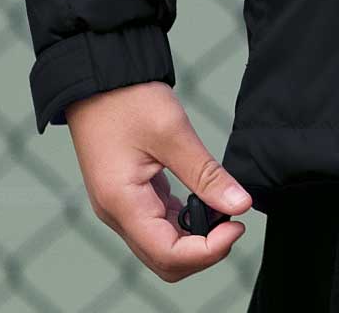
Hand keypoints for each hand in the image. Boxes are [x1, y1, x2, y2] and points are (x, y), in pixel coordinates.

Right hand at [65, 80, 252, 280]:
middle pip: (164, 259)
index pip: (167, 254)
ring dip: (194, 238)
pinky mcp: (128, 195)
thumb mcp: (172, 132)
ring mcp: (121, 206)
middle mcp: (117, 214)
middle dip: (203, 251)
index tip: (237, 225)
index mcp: (122, 204)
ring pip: (161, 245)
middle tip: (234, 221)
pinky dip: (184, 222)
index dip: (207, 251)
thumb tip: (239, 204)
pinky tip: (204, 201)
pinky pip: (158, 224)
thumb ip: (206, 174)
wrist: (98, 79)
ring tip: (223, 210)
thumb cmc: (127, 100)